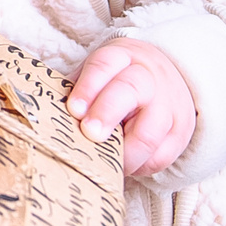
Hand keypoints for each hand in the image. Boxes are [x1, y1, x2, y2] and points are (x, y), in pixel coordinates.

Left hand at [68, 37, 197, 175]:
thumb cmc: (118, 80)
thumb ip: (75, 90)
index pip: (105, 65)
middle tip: (90, 135)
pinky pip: (161, 156)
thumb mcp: (98, 74)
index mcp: (122, 57)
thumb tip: (45, 114)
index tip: (74, 109)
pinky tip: (124, 167)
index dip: (89, 87)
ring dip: (123, 153)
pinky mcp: (180, 132)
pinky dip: (140, 167)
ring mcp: (169, 105)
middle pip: (130, 91)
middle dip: (107, 113)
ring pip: (149, 132)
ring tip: (104, 164)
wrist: (168, 77)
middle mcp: (149, 78)